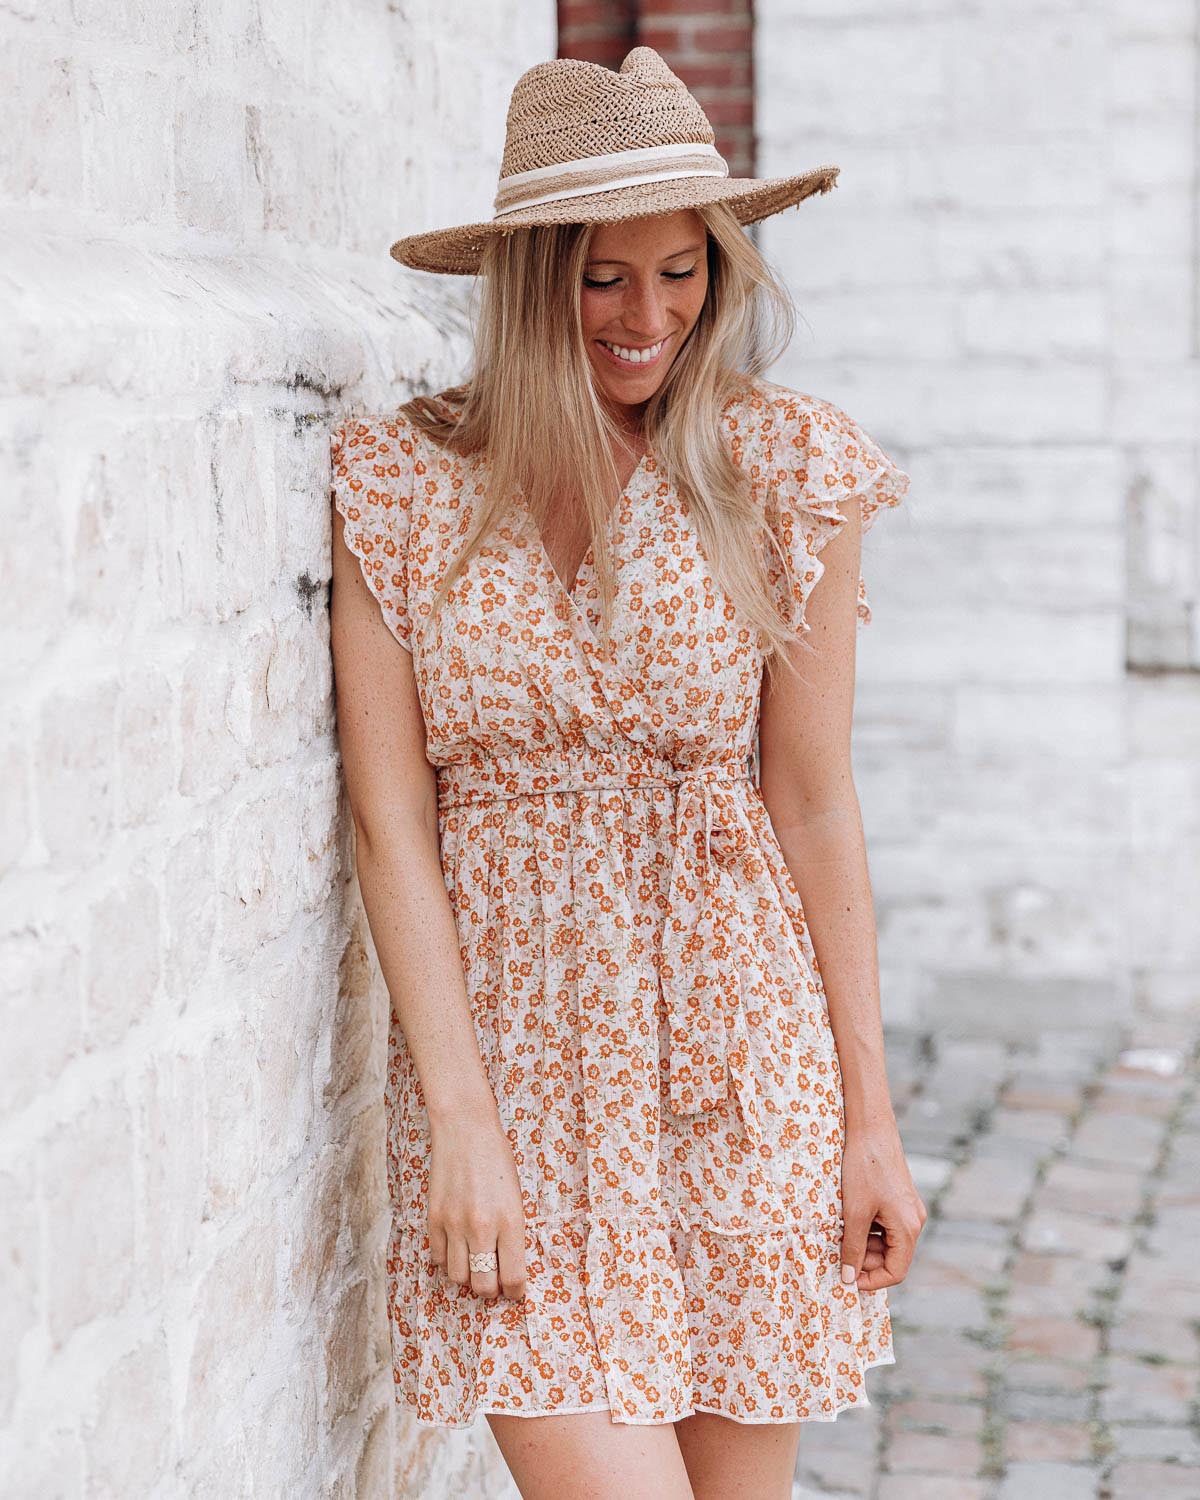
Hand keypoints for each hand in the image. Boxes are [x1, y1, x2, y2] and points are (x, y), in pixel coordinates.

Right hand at [427, 1112, 527, 1300]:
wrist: (465, 1129)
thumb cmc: (497, 1160)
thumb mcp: (516, 1196)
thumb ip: (512, 1232)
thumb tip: (508, 1266)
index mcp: (510, 1221)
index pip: (513, 1277)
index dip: (515, 1292)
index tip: (515, 1291)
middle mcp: (481, 1227)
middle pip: (483, 1286)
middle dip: (491, 1290)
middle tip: (494, 1281)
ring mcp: (454, 1224)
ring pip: (458, 1277)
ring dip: (468, 1276)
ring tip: (475, 1264)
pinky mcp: (433, 1218)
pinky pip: (437, 1258)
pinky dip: (447, 1260)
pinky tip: (456, 1247)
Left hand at [839, 1120, 926, 1292]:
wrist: (871, 1128)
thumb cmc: (864, 1168)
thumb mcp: (854, 1212)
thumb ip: (852, 1247)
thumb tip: (848, 1279)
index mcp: (908, 1228)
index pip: (896, 1271)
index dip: (872, 1281)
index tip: (848, 1279)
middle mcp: (913, 1220)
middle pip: (892, 1257)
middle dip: (866, 1261)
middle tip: (839, 1254)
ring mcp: (907, 1208)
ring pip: (886, 1241)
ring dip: (864, 1244)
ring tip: (840, 1235)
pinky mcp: (898, 1198)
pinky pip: (885, 1224)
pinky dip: (867, 1228)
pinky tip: (847, 1219)